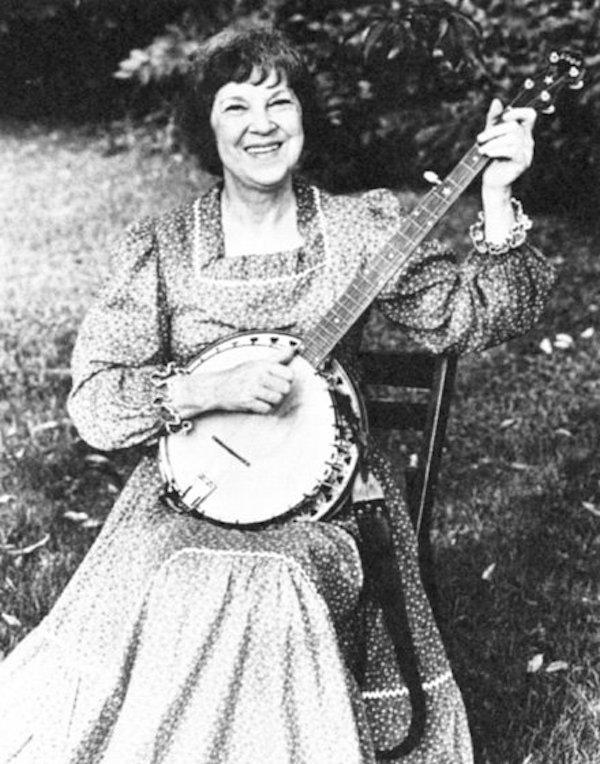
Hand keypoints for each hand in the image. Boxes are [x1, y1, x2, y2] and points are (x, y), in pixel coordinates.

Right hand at [167, 346, 294, 416]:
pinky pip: (266, 408)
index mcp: (262, 364)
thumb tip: (295, 348)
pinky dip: (262, 408)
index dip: (287, 379)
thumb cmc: (239, 374)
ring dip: (272, 400)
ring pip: (277, 399)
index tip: (280, 380)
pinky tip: (256, 402)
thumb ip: (278, 357)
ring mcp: (252, 388)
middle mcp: (258, 375)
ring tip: (263, 396)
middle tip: (270, 389)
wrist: (216, 387)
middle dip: (280, 391)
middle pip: (285, 388)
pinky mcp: (247, 401)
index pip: (289, 374)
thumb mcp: (257, 362)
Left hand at [478, 98, 535, 192]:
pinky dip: (497, 150)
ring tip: (481, 149)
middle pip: (514, 127)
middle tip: (479, 138)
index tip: (504, 116)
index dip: (519, 112)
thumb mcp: (491, 136)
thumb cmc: (492, 157)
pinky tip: (487, 154)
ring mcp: (527, 152)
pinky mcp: (522, 163)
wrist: (494, 181)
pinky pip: (512, 151)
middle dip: (494, 131)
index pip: (530, 115)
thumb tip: (496, 101)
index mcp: (523, 132)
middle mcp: (528, 141)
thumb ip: (493, 120)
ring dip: (492, 142)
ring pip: (512, 139)